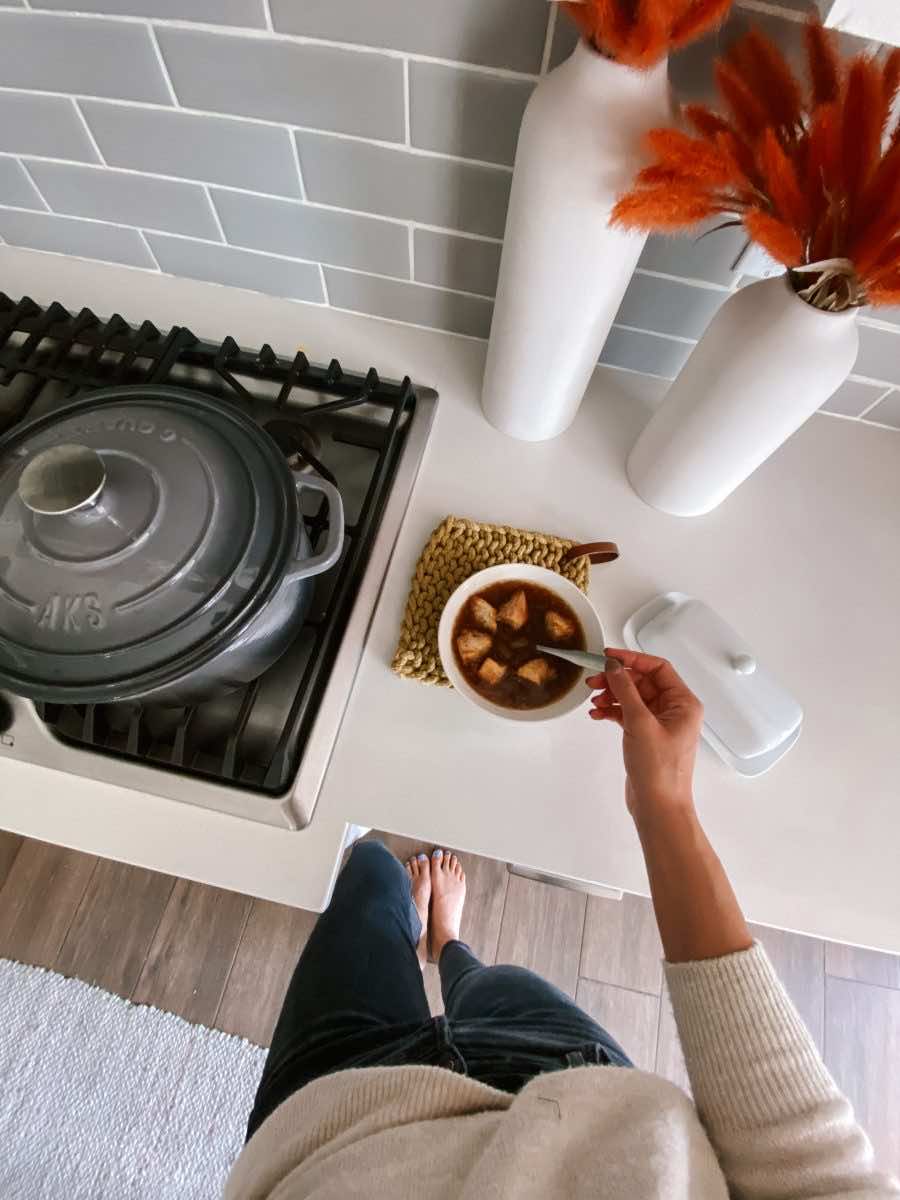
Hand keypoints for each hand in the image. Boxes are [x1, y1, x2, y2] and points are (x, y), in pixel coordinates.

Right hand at [586, 648, 702, 821]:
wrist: (658, 807)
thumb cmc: (658, 769)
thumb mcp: (639, 723)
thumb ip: (625, 690)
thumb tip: (613, 665)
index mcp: (683, 703)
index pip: (658, 668)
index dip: (632, 659)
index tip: (608, 655)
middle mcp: (675, 710)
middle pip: (643, 682)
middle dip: (617, 680)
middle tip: (594, 681)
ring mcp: (660, 724)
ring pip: (633, 698)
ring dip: (612, 695)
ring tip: (594, 701)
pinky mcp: (646, 737)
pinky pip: (628, 714)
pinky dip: (612, 711)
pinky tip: (597, 714)